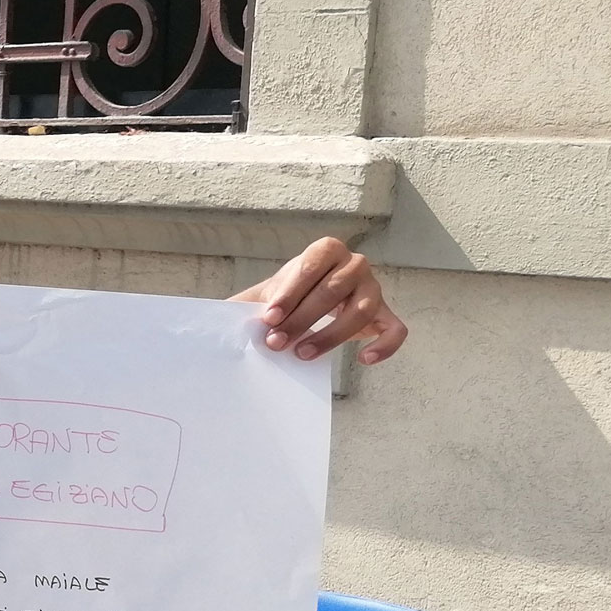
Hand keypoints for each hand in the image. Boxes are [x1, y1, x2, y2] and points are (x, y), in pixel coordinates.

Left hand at [230, 237, 406, 364]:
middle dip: (301, 319)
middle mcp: (354, 264)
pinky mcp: (384, 314)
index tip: (268, 317)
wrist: (305, 304)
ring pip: (361, 311)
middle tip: (276, 343)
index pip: (312, 264)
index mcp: (326, 250)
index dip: (291, 291)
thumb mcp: (264, 294)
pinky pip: (396, 328)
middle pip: (332, 291)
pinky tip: (364, 360)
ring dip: (331, 335)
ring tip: (303, 354)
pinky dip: (385, 345)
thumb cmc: (284, 298)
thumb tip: (215, 320)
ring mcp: (373, 289)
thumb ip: (243, 304)